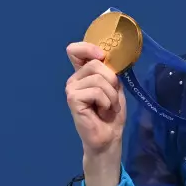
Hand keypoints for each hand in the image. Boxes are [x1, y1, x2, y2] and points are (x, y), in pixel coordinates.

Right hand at [65, 42, 126, 185]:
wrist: (108, 137)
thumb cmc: (111, 113)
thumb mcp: (114, 87)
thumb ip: (109, 71)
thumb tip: (108, 57)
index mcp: (83, 73)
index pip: (75, 50)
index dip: (88, 48)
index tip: (102, 56)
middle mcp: (74, 78)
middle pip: (97, 63)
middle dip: (112, 81)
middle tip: (111, 99)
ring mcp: (71, 88)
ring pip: (99, 78)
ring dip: (111, 95)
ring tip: (107, 107)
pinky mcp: (73, 98)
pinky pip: (97, 91)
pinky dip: (106, 102)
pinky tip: (101, 112)